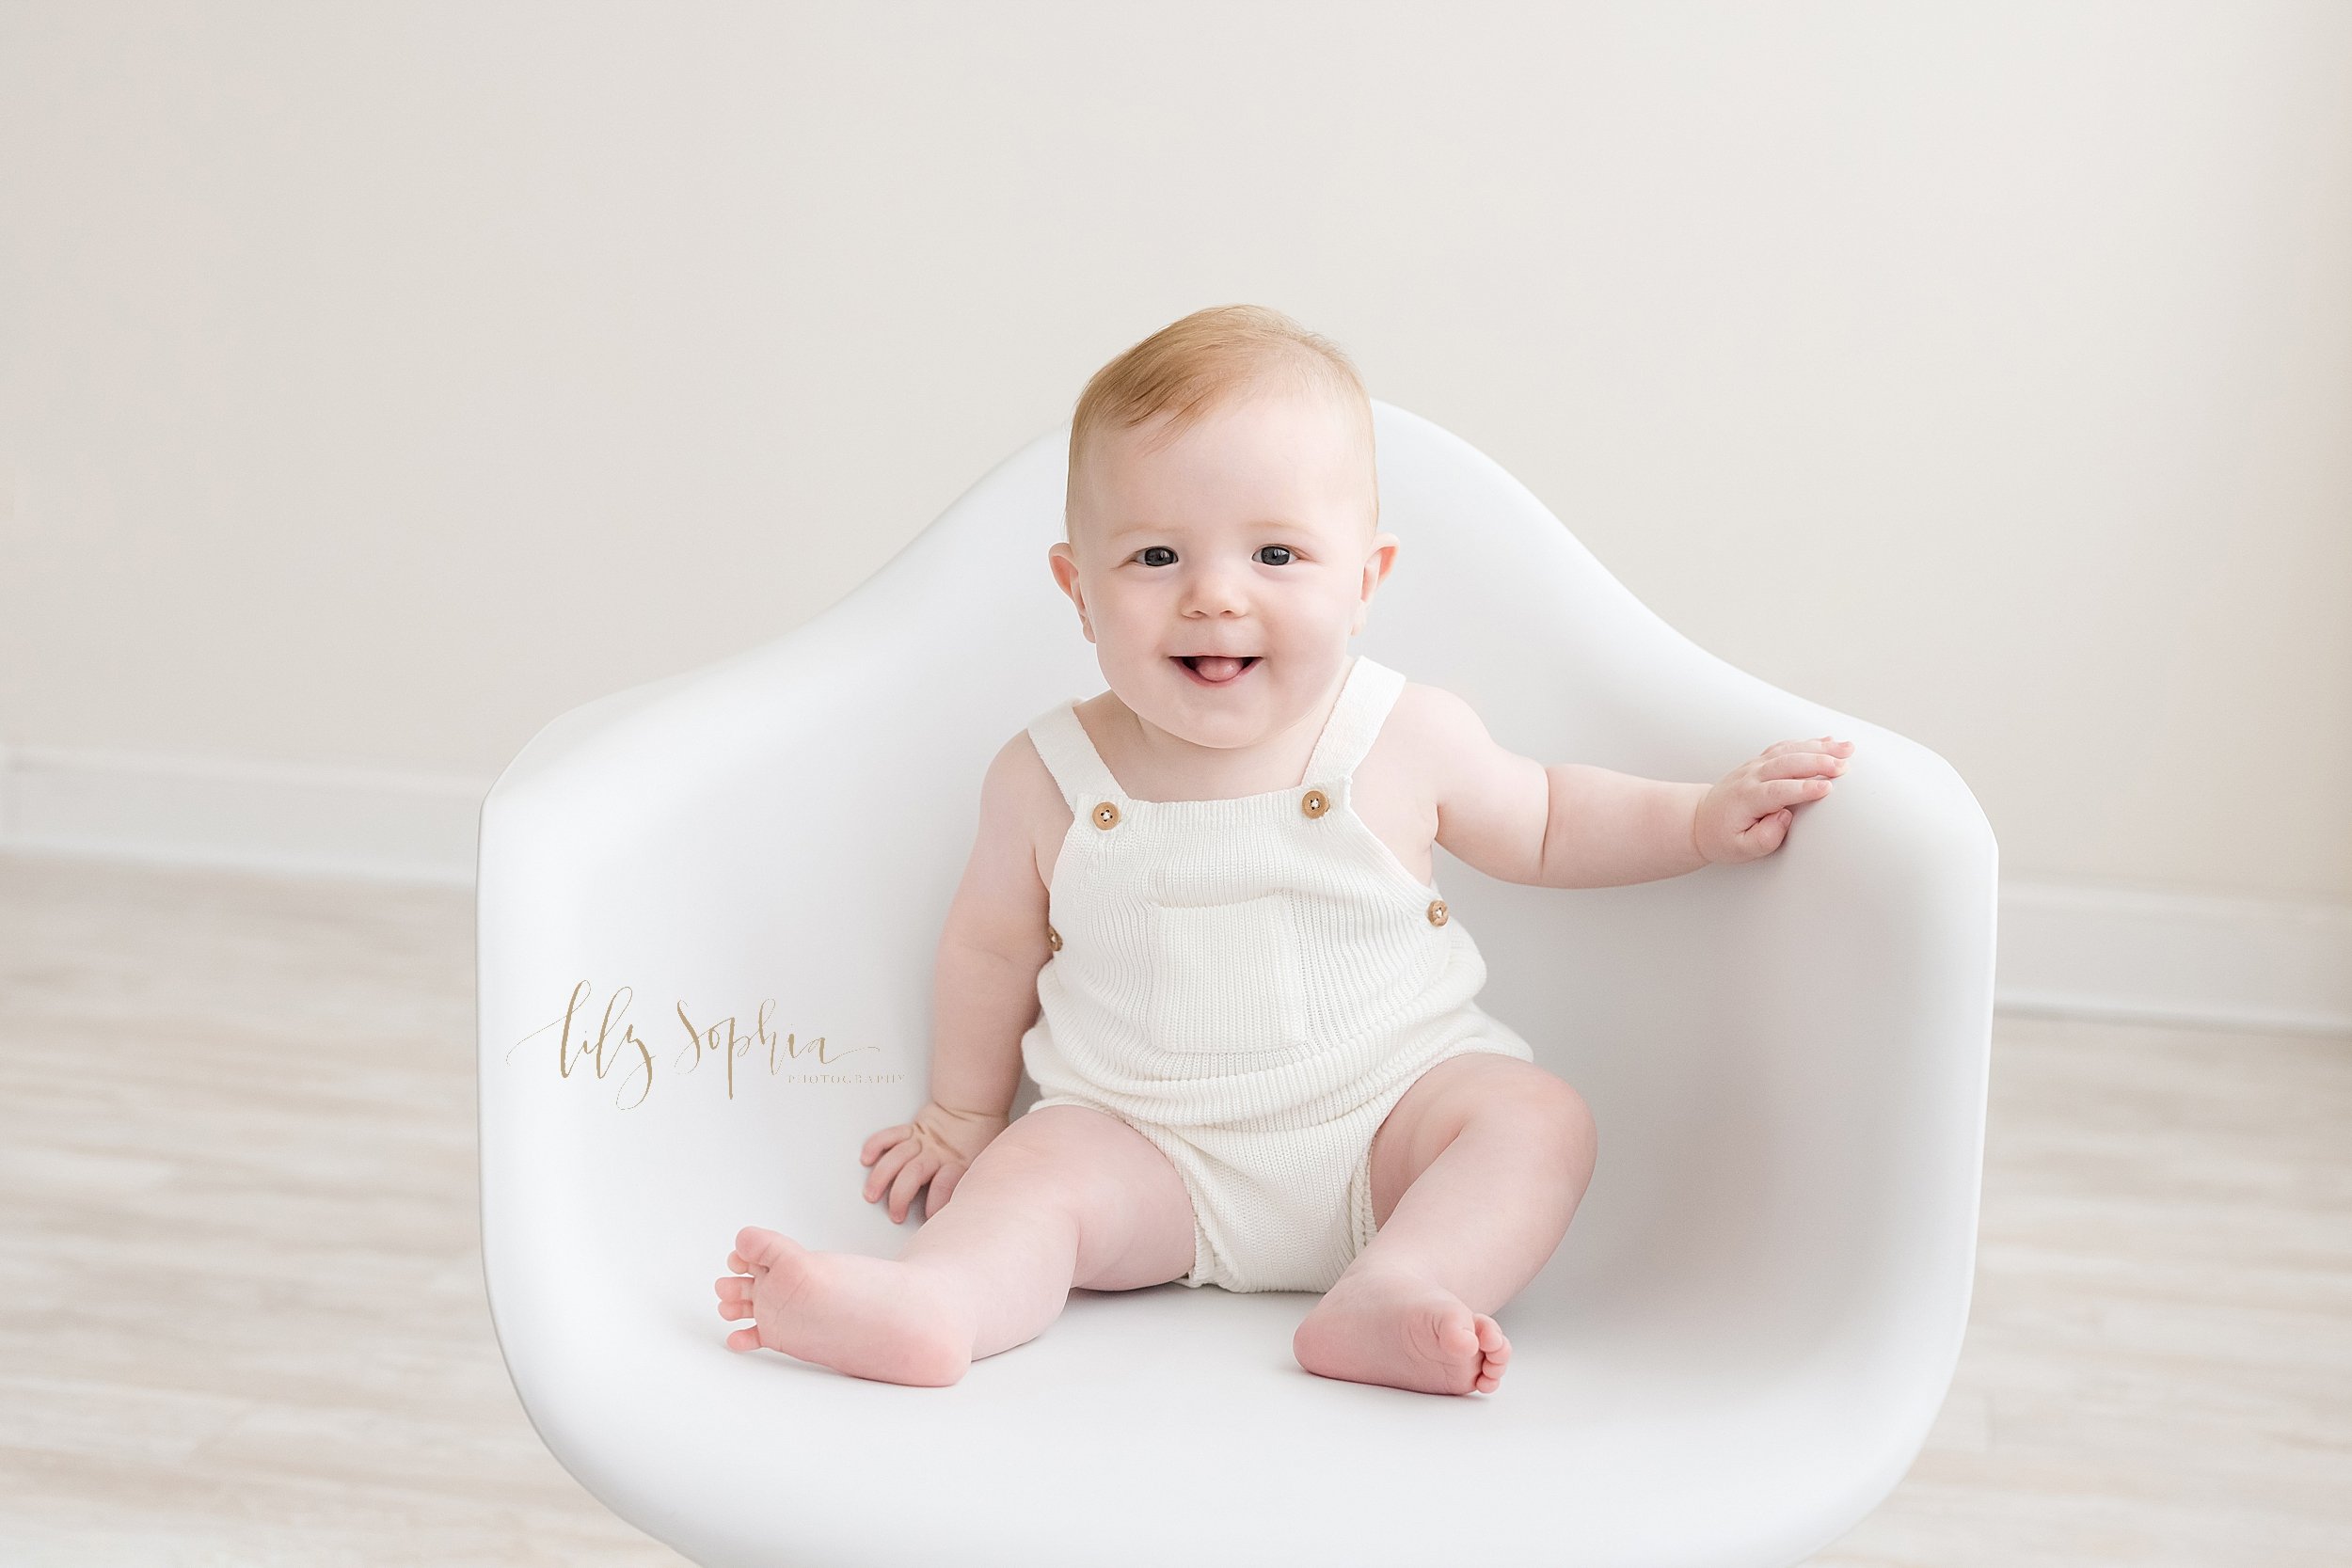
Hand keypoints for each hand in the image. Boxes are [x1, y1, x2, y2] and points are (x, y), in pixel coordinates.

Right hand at [859, 1100, 1008, 1221]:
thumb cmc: (981, 1139)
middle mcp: (937, 1154)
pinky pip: (891, 1135)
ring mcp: (922, 1141)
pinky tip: (866, 1158)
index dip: (936, 1203)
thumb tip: (973, 1211)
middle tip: (895, 1216)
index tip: (930, 1220)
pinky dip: (876, 1145)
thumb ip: (975, 1183)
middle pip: (914, 1174)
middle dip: (900, 1197)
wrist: (975, 1106)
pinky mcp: (912, 1130)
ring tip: (870, 1195)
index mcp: (959, 1163)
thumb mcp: (986, 1164)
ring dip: (881, 1177)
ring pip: (897, 1158)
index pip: (945, 1185)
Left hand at [1693, 735, 1854, 864]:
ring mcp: (1755, 766)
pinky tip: (1830, 741)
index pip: (1778, 790)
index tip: (1828, 788)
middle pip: (1787, 763)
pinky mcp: (1761, 762)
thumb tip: (1786, 817)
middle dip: (1818, 762)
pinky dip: (1808, 742)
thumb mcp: (1740, 849)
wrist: (1701, 819)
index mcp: (1746, 798)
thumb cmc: (1722, 837)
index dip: (1803, 788)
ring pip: (1789, 750)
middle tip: (1845, 766)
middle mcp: (1751, 777)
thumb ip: (1764, 838)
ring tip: (1847, 748)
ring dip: (1819, 747)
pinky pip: (1785, 747)